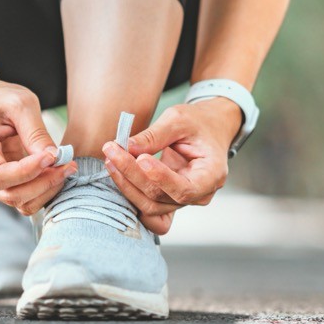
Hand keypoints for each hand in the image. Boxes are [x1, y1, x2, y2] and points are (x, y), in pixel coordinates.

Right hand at [0, 79, 74, 214]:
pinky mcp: (2, 183)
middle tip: (69, 165)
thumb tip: (55, 158)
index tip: (52, 156)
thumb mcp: (20, 103)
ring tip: (66, 168)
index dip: (27, 171)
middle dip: (43, 183)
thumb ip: (36, 131)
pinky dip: (43, 190)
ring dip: (46, 189)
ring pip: (19, 201)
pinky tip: (56, 172)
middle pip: (10, 194)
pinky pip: (23, 197)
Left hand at [101, 98, 241, 234]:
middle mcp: (200, 194)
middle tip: (113, 151)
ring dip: (127, 184)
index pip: (184, 188)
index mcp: (212, 175)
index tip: (140, 159)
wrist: (208, 128)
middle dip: (133, 175)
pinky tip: (117, 172)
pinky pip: (147, 203)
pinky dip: (130, 191)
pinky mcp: (168, 199)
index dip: (160, 178)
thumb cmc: (199, 122)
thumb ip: (154, 135)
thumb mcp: (179, 119)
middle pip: (161, 196)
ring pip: (150, 204)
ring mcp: (184, 200)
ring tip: (111, 159)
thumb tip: (127, 147)